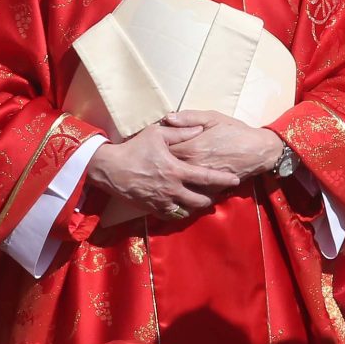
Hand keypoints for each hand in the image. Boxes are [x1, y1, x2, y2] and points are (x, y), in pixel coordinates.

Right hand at [86, 123, 221, 217]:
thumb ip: (180, 132)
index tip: (235, 179)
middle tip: (216, 193)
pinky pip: (172, 215)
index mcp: (176, 171)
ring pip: (187, 211)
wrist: (109, 169)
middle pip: (200, 201)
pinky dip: (180, 212)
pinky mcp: (152, 208)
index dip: (223, 180)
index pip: (206, 178)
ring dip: (196, 207)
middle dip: (211, 198)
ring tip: (201, 201)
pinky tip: (182, 206)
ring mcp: (162, 201)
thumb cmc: (133, 148)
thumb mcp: (157, 134)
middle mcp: (172, 189)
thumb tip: (199, 128)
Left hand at [156, 111, 285, 187]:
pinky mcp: (211, 190)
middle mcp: (194, 166)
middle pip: (168, 167)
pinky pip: (192, 193)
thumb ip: (189, 118)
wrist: (258, 151)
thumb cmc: (235, 131)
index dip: (157, 146)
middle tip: (155, 161)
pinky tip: (179, 188)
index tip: (154, 145)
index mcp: (192, 147)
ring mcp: (202, 181)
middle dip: (161, 164)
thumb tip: (167, 117)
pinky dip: (184, 191)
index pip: (165, 149)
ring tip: (163, 177)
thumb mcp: (213, 118)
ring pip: (178, 184)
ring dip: (170, 180)